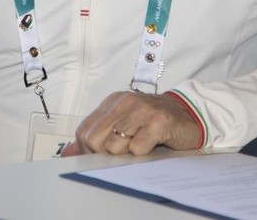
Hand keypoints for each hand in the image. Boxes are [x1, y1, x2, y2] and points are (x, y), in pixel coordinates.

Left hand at [60, 91, 200, 156]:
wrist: (189, 115)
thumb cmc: (153, 122)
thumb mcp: (122, 124)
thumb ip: (96, 136)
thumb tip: (67, 152)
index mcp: (112, 101)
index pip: (84, 131)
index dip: (89, 149)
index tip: (103, 154)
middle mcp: (125, 102)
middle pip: (95, 140)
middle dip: (105, 154)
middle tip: (124, 151)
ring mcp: (142, 110)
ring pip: (115, 146)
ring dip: (127, 154)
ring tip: (141, 144)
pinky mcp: (158, 122)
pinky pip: (137, 149)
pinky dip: (143, 154)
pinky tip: (153, 144)